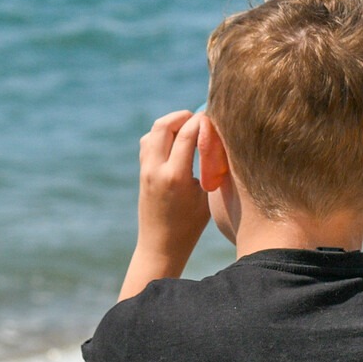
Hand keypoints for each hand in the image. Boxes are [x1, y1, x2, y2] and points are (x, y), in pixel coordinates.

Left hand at [132, 110, 208, 273]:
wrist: (160, 245)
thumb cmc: (190, 225)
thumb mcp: (207, 197)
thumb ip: (211, 167)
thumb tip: (220, 140)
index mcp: (175, 176)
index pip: (187, 133)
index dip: (202, 120)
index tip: (214, 117)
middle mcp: (156, 169)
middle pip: (163, 125)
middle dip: (183, 116)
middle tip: (200, 119)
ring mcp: (146, 170)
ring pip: (153, 131)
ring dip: (170, 123)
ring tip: (189, 128)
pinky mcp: (142, 172)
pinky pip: (148, 142)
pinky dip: (161, 134)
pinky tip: (176, 142)